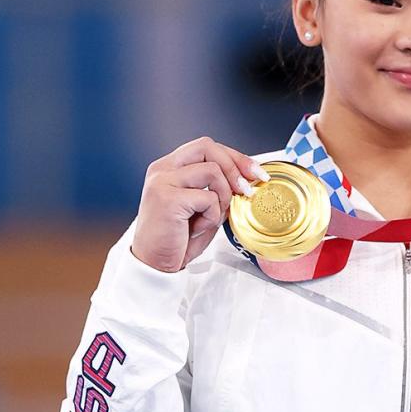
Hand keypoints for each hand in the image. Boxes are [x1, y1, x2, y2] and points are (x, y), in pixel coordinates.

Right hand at [131, 136, 267, 271]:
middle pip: (207, 147)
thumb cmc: (178, 238)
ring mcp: (162, 182)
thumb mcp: (204, 207)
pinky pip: (208, 197)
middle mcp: (162, 169)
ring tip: (211, 217)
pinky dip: (212, 216)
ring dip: (222, 196)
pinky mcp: (167, 199)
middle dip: (235, 166)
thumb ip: (218, 188)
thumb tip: (247, 178)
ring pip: (212, 170)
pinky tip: (197, 228)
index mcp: (169, 167)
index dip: (234, 157)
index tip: (255, 172)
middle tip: (247, 190)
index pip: (206, 147)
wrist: (155, 264)